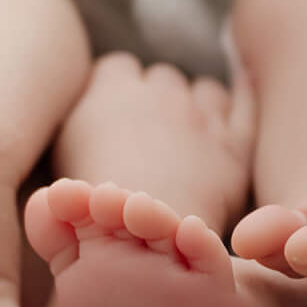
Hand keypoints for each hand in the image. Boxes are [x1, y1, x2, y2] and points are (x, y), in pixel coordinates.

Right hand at [52, 52, 253, 228]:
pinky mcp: (234, 143)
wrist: (143, 237)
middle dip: (157, 98)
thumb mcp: (61, 159)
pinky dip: (243, 98)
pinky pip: (244, 107)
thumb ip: (73, 128)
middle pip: (161, 77)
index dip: (115, 89)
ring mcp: (201, 116)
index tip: (112, 111)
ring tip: (188, 132)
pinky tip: (241, 91)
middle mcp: (160, 93)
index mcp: (112, 92)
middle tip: (150, 132)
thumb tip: (81, 121)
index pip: (116, 69)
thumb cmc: (93, 207)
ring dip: (197, 103)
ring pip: (204, 90)